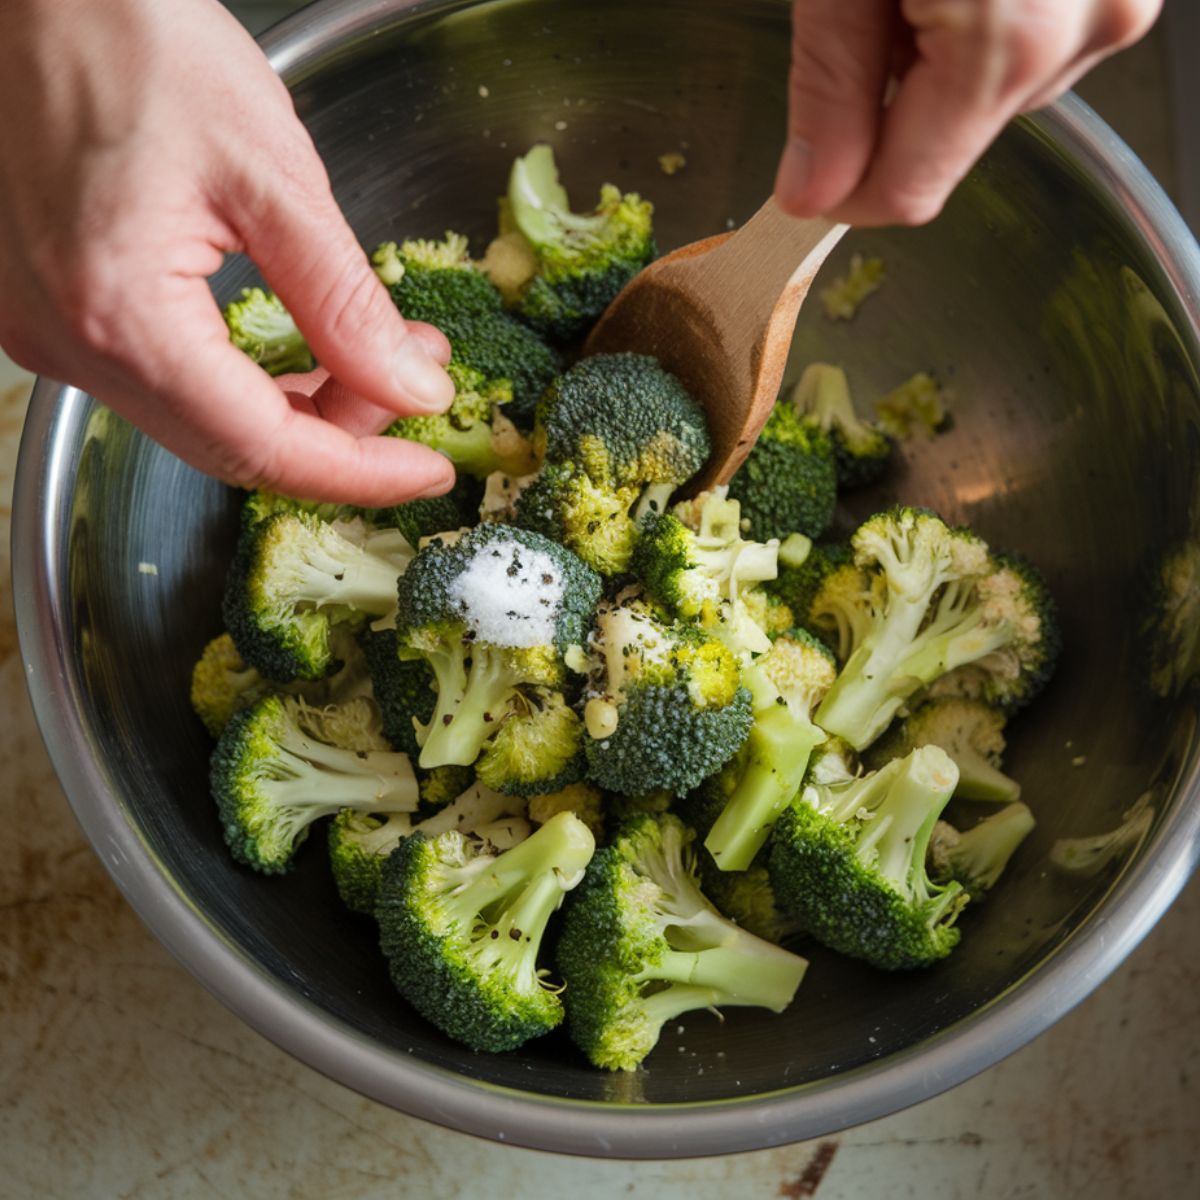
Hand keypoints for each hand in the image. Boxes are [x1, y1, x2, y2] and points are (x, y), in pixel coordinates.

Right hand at [0, 0, 456, 505]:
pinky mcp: (51, 309)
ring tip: (374, 349)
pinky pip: (166, 378)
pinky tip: (301, 338)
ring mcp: (51, 331)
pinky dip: (244, 375)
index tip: (428, 471)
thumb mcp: (271, 175)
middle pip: (234, 445)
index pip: (265, 448)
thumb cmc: (131, 37)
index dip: (360, 474)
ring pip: (203, 417)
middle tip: (412, 383)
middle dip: (340, 432)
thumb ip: (344, 302)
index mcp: (120, 315)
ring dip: (299, 401)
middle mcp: (70, 344)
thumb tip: (408, 388)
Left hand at [775, 0, 1161, 224]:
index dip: (845, 192)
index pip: (909, 192)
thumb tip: (811, 192)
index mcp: (1009, 39)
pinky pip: (1040, 45)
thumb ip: (829, 89)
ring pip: (998, 95)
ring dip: (944, 62)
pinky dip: (990, 25)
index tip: (804, 174)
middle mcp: (1088, 27)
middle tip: (868, 16)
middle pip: (952, 143)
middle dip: (894, 106)